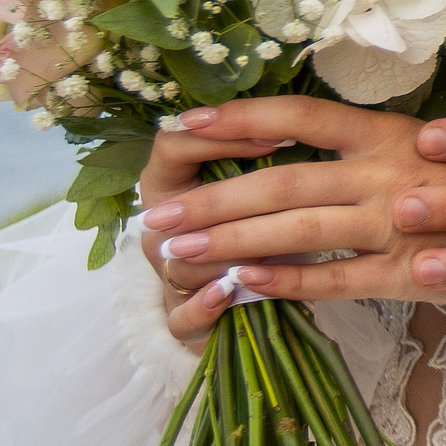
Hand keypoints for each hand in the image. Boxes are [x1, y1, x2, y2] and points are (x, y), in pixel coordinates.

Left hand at [136, 96, 445, 313]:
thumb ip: (401, 136)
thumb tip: (350, 131)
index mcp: (391, 130)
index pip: (298, 116)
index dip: (238, 119)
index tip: (182, 124)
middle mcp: (384, 169)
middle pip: (278, 178)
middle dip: (210, 198)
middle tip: (152, 218)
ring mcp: (394, 223)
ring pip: (295, 229)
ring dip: (228, 241)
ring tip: (174, 255)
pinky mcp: (411, 274)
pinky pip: (336, 280)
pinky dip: (286, 283)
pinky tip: (241, 286)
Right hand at [137, 115, 289, 347]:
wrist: (229, 299)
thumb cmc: (246, 226)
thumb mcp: (248, 187)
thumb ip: (250, 156)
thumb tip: (285, 124)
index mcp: (168, 185)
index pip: (170, 147)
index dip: (216, 139)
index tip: (273, 137)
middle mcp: (159, 231)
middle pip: (179, 211)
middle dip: (227, 204)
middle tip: (282, 192)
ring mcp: (166, 279)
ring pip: (181, 265)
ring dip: (223, 259)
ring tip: (264, 250)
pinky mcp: (180, 321)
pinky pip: (182, 317)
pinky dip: (202, 307)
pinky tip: (224, 294)